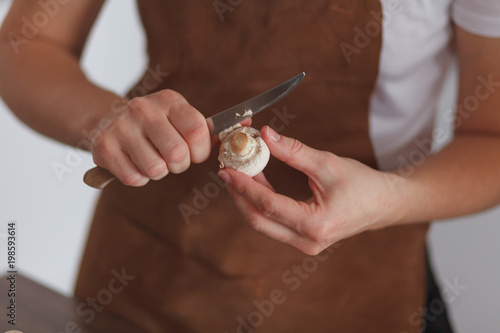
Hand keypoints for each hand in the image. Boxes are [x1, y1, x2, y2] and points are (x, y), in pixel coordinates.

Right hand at [91, 90, 210, 185]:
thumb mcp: (177, 116)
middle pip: (177, 155)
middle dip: (179, 165)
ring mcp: (121, 126)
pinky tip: (133, 162)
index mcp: (169, 101)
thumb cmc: (153, 124)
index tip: (194, 153)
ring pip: (155, 169)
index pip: (197, 132)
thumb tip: (237, 133)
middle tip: (171, 159)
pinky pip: (134, 178)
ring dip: (158, 172)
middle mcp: (143, 109)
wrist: (105, 118)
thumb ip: (203, 129)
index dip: (201, 151)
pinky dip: (139, 178)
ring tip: (151, 159)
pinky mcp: (103, 146)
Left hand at [218, 126, 403, 254]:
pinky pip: (273, 222)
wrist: (384, 204)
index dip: (244, 186)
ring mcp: (304, 243)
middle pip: (258, 220)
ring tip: (238, 172)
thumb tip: (265, 135)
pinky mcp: (303, 238)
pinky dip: (261, 202)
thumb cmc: (363, 185)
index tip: (227, 168)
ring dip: (248, 198)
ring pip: (263, 223)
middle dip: (238, 195)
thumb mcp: (327, 163)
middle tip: (226, 170)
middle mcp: (307, 241)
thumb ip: (294, 151)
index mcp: (315, 225)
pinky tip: (256, 181)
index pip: (267, 205)